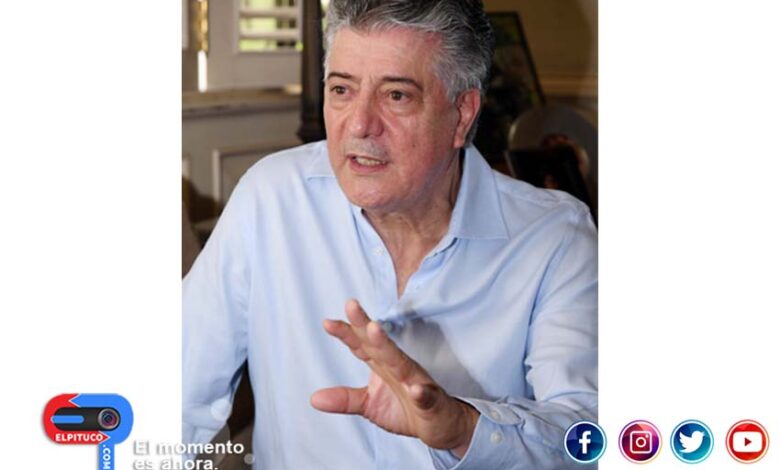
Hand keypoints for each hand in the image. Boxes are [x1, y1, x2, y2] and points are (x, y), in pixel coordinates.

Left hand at [310, 299, 478, 456]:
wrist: (441, 426)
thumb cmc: (406, 409)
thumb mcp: (370, 405)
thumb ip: (345, 399)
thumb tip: (314, 398)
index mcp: (383, 366)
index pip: (362, 345)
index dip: (346, 333)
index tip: (327, 322)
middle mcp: (399, 368)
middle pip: (379, 344)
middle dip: (365, 325)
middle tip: (351, 304)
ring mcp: (417, 382)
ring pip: (401, 363)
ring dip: (388, 347)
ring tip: (375, 330)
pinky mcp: (431, 402)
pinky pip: (426, 396)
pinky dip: (422, 393)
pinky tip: (416, 390)